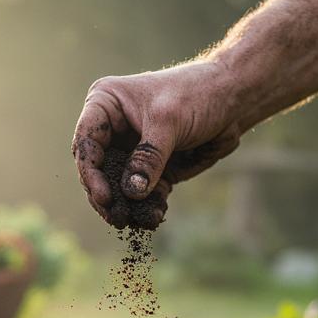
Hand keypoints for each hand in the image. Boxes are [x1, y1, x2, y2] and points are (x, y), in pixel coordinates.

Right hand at [71, 61, 242, 226]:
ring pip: (118, 185)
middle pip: (97, 168)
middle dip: (105, 194)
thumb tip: (131, 192)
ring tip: (131, 223)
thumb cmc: (196, 95)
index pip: (86, 142)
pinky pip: (143, 193)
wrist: (232, 101)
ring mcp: (132, 150)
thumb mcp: (168, 122)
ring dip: (125, 206)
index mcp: (106, 105)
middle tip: (116, 217)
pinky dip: (146, 207)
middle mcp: (114, 128)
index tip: (104, 196)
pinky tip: (153, 218)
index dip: (90, 171)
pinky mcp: (152, 168)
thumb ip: (149, 157)